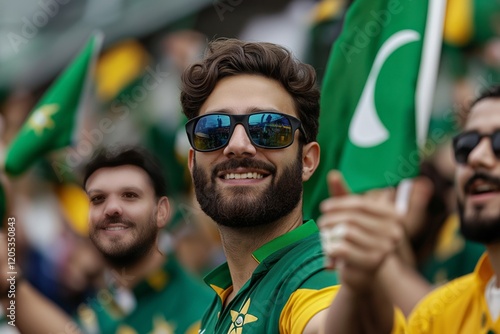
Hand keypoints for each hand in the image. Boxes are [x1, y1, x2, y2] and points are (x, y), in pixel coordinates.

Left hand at [317, 171, 403, 292]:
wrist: (364, 274)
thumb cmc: (358, 240)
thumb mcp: (351, 215)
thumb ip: (343, 195)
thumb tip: (332, 173)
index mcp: (394, 215)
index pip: (360, 204)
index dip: (339, 204)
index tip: (323, 207)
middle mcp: (394, 231)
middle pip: (352, 218)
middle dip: (332, 219)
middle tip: (321, 224)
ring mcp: (386, 248)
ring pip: (345, 232)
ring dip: (329, 235)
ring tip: (325, 238)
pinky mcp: (373, 263)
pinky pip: (342, 248)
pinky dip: (330, 248)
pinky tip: (329, 252)